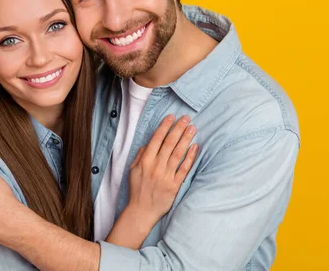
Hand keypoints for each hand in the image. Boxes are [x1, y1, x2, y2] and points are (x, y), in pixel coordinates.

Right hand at [126, 114, 197, 228]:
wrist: (141, 211)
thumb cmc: (137, 189)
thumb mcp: (133, 170)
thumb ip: (141, 154)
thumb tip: (150, 143)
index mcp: (145, 160)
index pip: (157, 139)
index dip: (165, 126)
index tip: (171, 117)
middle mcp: (156, 166)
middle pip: (169, 143)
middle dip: (178, 128)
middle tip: (186, 118)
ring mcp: (166, 175)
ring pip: (178, 153)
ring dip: (186, 139)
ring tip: (192, 128)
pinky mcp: (175, 185)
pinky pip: (184, 168)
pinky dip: (190, 157)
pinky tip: (195, 147)